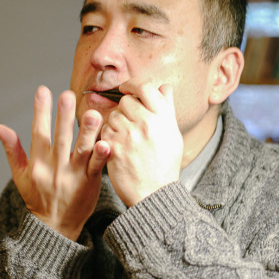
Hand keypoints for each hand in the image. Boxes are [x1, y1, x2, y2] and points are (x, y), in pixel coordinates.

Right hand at [0, 86, 109, 240]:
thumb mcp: (19, 175)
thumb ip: (12, 149)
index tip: (43, 90)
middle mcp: (55, 168)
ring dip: (87, 132)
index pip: (38, 133)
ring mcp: (74, 176)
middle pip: (60, 139)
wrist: (56, 227)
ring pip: (81, 151)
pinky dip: (101, 156)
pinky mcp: (91, 183)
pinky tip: (106, 143)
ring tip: (92, 113)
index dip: (40, 111)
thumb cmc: (37, 197)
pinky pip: (97, 168)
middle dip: (63, 116)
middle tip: (67, 94)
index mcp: (37, 164)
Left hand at [101, 83, 182, 205]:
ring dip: (116, 124)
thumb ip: (167, 109)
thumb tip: (164, 87)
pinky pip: (105, 131)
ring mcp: (129, 136)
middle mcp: (147, 123)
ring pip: (113, 116)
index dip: (132, 84)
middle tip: (129, 124)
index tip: (126, 88)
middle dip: (125, 110)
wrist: (154, 194)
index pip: (145, 87)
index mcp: (163, 118)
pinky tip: (117, 148)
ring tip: (125, 139)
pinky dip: (108, 138)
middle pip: (126, 101)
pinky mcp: (114, 147)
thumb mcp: (173, 135)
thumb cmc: (164, 165)